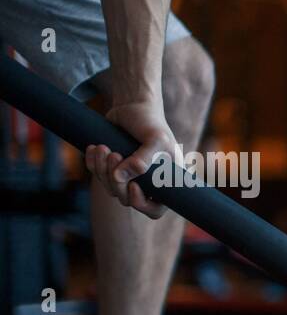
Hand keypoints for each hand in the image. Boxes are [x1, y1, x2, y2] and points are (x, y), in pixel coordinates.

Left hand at [84, 101, 176, 218]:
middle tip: (114, 155)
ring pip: (110, 188)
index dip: (141, 204)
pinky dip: (93, 164)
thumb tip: (120, 178)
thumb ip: (142, 160)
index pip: (155, 209)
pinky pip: (98, 176)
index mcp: (165, 182)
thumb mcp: (155, 139)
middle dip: (116, 180)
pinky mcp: (111, 167)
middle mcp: (147, 183)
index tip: (133, 186)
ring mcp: (128, 177)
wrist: (133, 105)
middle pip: (126, 199)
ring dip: (102, 170)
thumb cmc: (150, 121)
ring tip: (103, 147)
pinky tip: (95, 147)